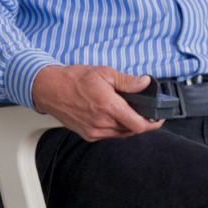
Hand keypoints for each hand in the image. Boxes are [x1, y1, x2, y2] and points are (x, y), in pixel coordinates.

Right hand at [30, 64, 160, 140]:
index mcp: (109, 107)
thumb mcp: (104, 73)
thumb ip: (127, 81)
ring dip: (128, 125)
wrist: (49, 89)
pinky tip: (112, 115)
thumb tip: (145, 83)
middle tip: (142, 109)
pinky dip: (116, 128)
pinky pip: (109, 135)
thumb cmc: (74, 79)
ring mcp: (94, 131)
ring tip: (126, 110)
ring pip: (121, 134)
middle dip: (140, 121)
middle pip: (132, 130)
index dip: (152, 123)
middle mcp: (102, 123)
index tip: (158, 117)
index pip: (139, 125)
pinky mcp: (88, 135)